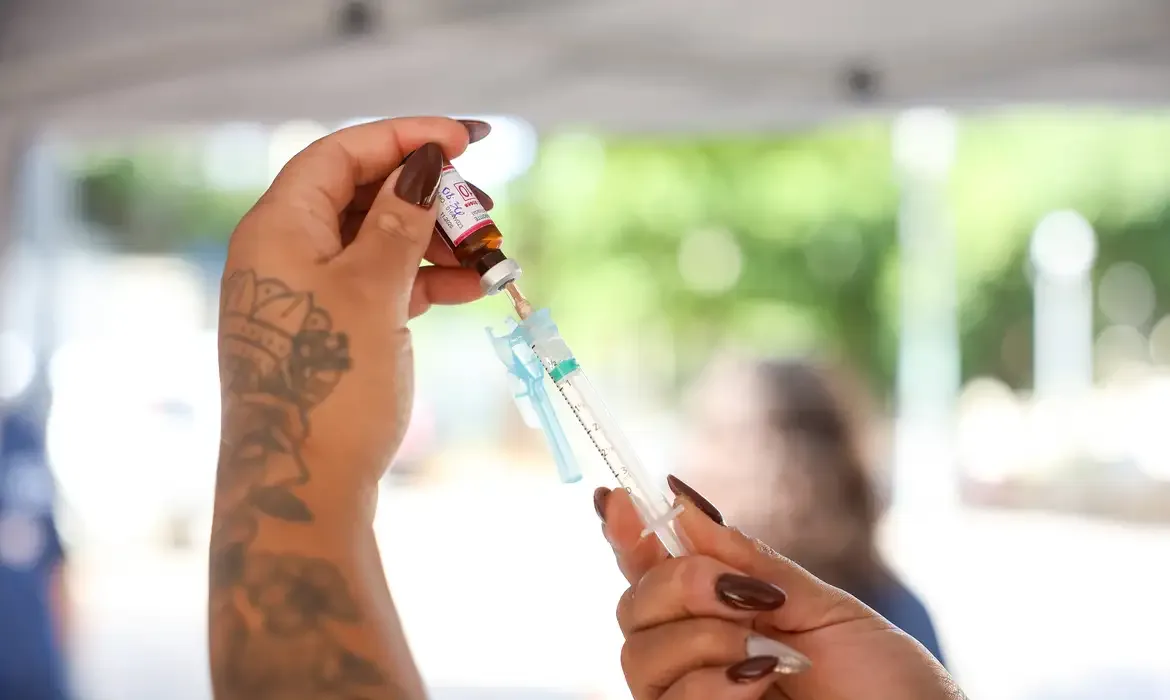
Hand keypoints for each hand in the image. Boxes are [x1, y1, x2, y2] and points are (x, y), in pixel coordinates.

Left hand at [209, 117, 493, 699]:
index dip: (404, 138)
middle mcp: (287, 251)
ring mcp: (311, 292)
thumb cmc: (328, 384)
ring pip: (382, 240)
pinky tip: (472, 288)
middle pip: (365, 194)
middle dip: (430, 195)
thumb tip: (424, 163)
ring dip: (437, 241)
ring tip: (490, 254)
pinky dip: (427, 280)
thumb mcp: (372, 290)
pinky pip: (385, 282)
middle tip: (485, 205)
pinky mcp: (335, 327)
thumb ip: (400, 221)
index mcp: (277, 228)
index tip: (466, 140)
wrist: (305, 486)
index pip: (342, 154)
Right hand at [596, 478, 965, 699]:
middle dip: (679, 584)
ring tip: (770, 654)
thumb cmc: (887, 683)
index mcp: (724, 616)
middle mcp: (696, 659)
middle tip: (747, 595)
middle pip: (631, 609)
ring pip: (639, 656)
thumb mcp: (822, 606)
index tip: (618, 498)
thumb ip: (748, 562)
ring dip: (704, 639)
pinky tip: (762, 683)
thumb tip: (684, 504)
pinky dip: (713, 684)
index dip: (626, 533)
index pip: (651, 572)